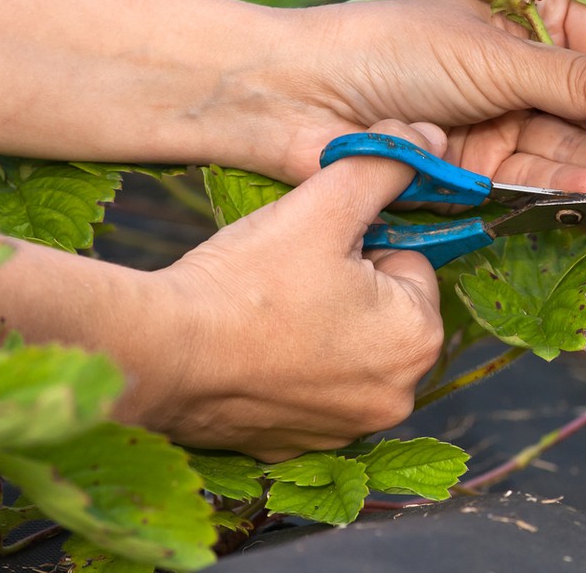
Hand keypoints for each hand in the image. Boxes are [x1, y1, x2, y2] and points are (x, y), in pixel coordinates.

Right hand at [120, 120, 446, 460]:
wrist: (159, 355)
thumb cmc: (247, 281)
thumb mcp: (325, 205)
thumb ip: (384, 165)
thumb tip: (426, 140)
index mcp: (419, 340)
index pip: (409, 264)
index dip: (361, 243)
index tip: (316, 249)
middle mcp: (398, 396)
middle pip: (381, 309)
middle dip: (345, 284)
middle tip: (287, 276)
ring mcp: (347, 429)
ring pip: (346, 347)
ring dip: (318, 323)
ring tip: (266, 309)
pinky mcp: (298, 445)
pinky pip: (308, 386)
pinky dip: (287, 366)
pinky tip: (250, 349)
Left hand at [270, 0, 585, 193]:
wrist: (297, 99)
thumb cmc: (390, 51)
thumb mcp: (495, 56)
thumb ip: (578, 82)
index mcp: (524, 18)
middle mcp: (516, 71)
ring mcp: (499, 122)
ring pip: (570, 146)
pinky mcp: (478, 171)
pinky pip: (536, 178)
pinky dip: (571, 186)